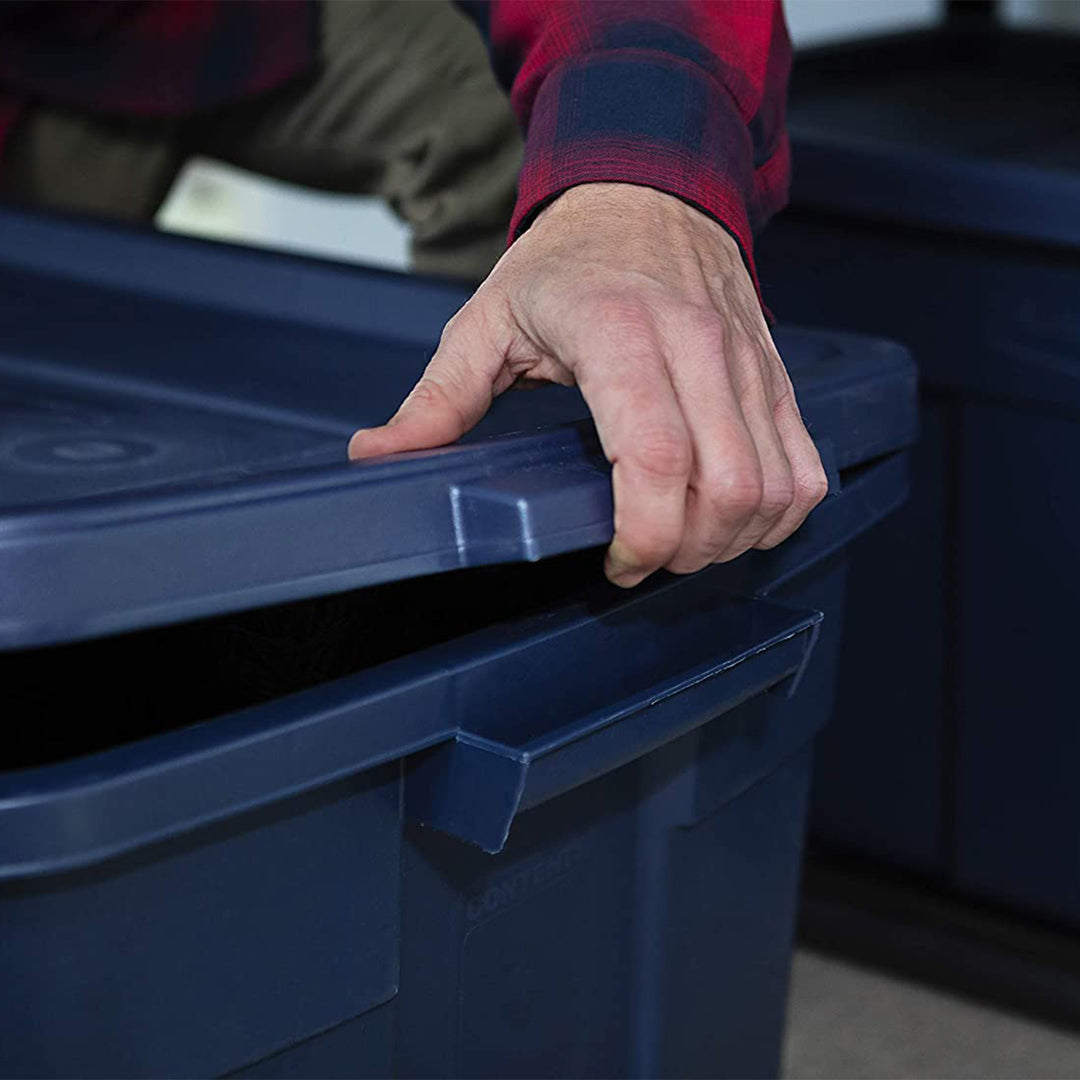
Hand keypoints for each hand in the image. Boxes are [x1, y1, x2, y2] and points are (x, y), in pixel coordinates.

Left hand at [349, 182, 827, 586]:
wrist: (650, 187)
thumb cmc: (569, 258)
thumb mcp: (487, 318)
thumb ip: (437, 398)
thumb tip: (378, 455)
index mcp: (617, 333)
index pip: (655, 455)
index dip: (643, 533)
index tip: (617, 563)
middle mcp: (696, 346)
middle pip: (726, 486)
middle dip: (687, 551)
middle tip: (644, 559)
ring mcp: (747, 361)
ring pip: (774, 485)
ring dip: (733, 539)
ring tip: (684, 543)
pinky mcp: (776, 374)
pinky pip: (806, 465)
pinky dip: (779, 511)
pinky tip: (735, 519)